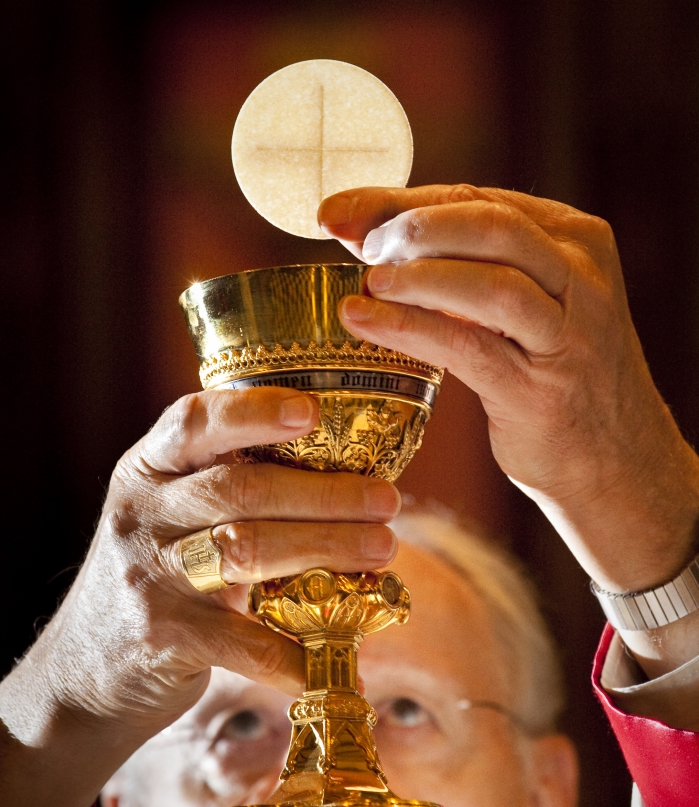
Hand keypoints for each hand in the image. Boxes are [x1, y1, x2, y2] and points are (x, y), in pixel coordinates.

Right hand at [0, 386, 398, 806]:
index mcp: (148, 468)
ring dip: (324, 549)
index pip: (194, 421)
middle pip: (239, 490)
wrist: (86, 667)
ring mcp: (147, 573)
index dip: (253, 411)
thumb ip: (226, 488)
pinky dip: (294, 650)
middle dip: (323, 494)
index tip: (313, 411)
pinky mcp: (160, 634)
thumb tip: (342, 472)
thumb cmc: (156, 575)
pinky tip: (340, 655)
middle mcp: (142, 511)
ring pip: (244, 551)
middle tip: (387, 500)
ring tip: (382, 549)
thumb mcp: (171, 515)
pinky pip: (240, 640)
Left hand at [320, 184, 698, 673]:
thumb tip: (365, 231)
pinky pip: (469, 348)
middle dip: (413, 228)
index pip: (480, 200)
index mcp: (574, 240)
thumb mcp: (522, 306)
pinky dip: (410, 329)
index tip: (339, 209)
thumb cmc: (551, 374)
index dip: (403, 199)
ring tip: (366, 281)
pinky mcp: (542, 390)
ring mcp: (567, 335)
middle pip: (490, 226)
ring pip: (491, 284)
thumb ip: (461, 266)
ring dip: (418, 276)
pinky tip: (364, 321)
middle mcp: (579, 278)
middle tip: (361, 247)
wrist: (613, 461)